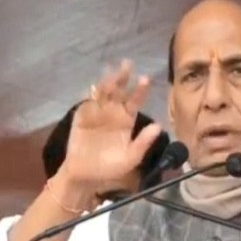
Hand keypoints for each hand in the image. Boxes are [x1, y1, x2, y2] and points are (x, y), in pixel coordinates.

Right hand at [58, 60, 161, 190]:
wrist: (85, 176)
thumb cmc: (109, 168)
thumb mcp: (130, 158)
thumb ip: (143, 142)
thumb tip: (158, 126)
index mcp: (126, 120)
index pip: (135, 101)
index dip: (140, 90)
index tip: (145, 79)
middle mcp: (112, 112)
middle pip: (119, 91)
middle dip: (122, 78)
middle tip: (127, 64)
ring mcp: (96, 113)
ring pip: (102, 94)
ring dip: (106, 83)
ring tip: (111, 72)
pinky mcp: (81, 117)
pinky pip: (85, 104)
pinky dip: (88, 96)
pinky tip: (92, 88)